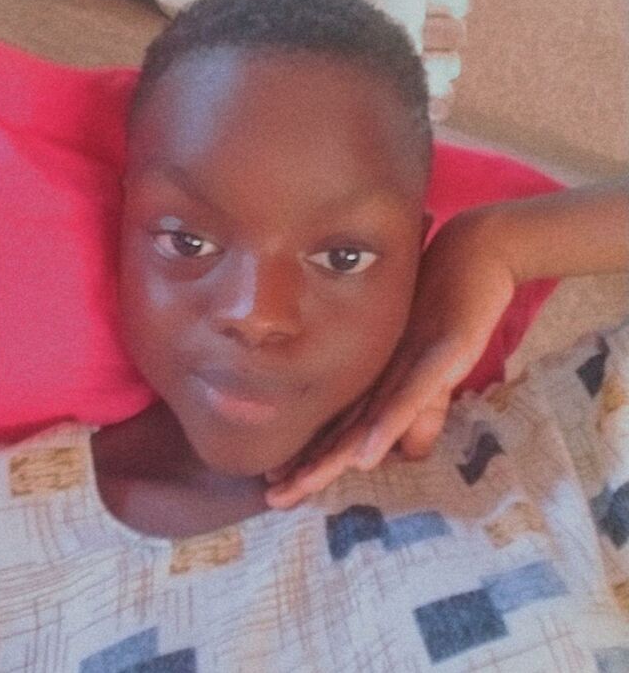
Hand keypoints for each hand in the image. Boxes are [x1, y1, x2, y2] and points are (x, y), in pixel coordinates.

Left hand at [264, 208, 516, 508]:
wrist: (477, 252)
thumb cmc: (451, 305)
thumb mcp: (436, 369)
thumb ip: (420, 408)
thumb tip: (402, 454)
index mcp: (380, 379)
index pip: (342, 428)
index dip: (314, 459)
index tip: (279, 488)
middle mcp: (383, 374)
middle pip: (342, 430)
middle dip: (308, 466)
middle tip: (271, 497)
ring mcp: (408, 364)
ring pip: (364, 420)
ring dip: (330, 456)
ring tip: (296, 483)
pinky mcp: (438, 355)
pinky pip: (408, 396)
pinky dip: (385, 427)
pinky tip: (363, 455)